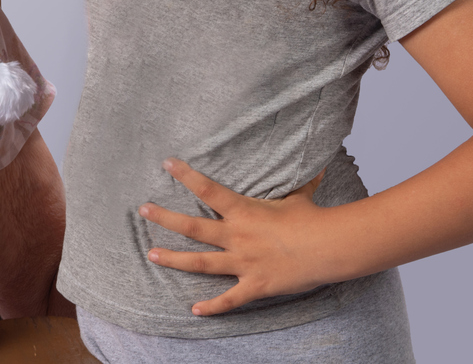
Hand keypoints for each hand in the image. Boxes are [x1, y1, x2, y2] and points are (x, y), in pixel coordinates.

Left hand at [138, 158, 330, 315]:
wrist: (329, 248)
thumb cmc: (313, 219)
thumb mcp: (300, 196)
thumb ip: (299, 181)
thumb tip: (314, 162)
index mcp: (244, 212)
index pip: (208, 190)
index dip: (186, 175)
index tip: (167, 163)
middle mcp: (237, 237)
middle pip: (193, 227)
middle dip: (165, 219)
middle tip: (143, 210)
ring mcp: (243, 263)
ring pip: (201, 263)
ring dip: (174, 259)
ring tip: (152, 255)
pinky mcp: (255, 285)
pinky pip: (229, 299)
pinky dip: (213, 307)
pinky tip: (195, 310)